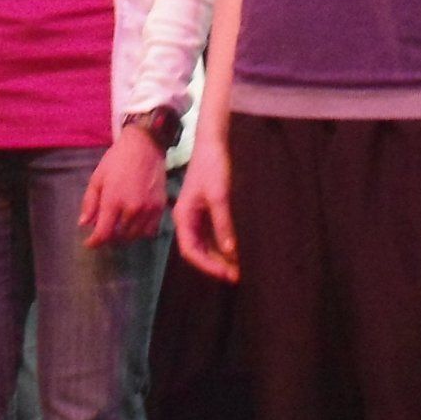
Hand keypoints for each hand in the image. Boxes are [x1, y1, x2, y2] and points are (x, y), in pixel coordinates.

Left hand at [79, 125, 166, 246]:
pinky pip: (150, 231)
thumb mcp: (97, 179)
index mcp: (113, 201)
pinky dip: (141, 231)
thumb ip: (89, 203)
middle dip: (109, 237)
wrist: (144, 147)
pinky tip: (134, 223)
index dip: (94, 242)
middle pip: (119, 237)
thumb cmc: (116, 161)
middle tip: (105, 230)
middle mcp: (131, 209)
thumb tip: (83, 224)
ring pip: (135, 236)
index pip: (103, 234)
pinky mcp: (160, 208)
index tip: (89, 243)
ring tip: (119, 227)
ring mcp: (148, 210)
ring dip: (124, 235)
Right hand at [172, 134, 237, 281]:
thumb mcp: (219, 196)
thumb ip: (223, 225)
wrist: (212, 143)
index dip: (208, 266)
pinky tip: (234, 252)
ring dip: (218, 257)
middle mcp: (186, 220)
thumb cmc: (212, 167)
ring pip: (204, 245)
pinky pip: (210, 236)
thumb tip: (230, 252)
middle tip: (236, 275)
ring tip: (237, 268)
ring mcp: (194, 216)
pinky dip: (220, 246)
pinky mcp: (204, 211)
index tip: (228, 274)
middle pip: (197, 251)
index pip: (191, 251)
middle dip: (215, 265)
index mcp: (183, 217)